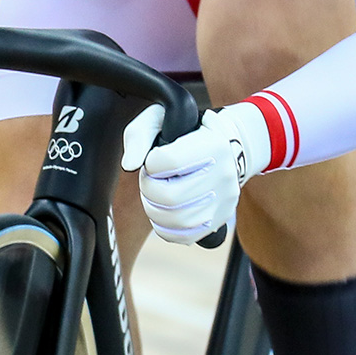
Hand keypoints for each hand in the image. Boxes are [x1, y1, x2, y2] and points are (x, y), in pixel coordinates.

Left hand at [120, 102, 271, 243]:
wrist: (225, 145)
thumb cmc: (187, 131)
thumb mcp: (160, 118)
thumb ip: (139, 135)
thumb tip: (130, 164)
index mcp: (213, 146)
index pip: (170, 162)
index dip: (151, 163)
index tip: (153, 159)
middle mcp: (224, 175)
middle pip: (171, 196)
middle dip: (149, 188)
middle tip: (150, 178)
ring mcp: (224, 200)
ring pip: (177, 220)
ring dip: (154, 209)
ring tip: (154, 195)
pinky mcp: (219, 219)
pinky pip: (184, 236)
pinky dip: (165, 227)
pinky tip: (162, 212)